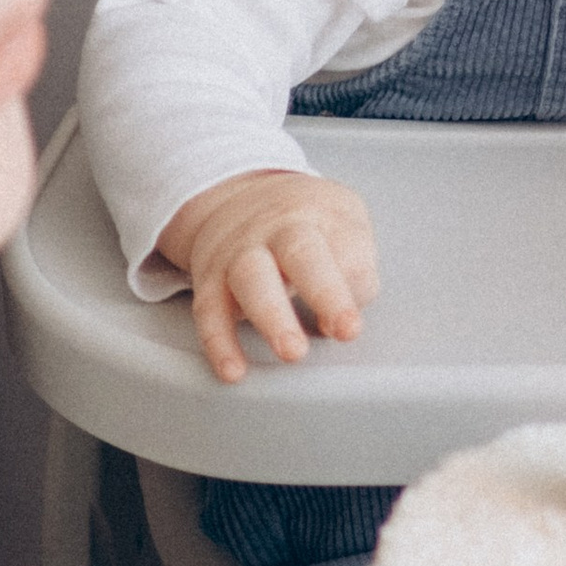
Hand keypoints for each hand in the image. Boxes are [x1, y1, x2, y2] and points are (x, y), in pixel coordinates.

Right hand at [158, 168, 379, 383]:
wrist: (237, 194)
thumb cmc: (304, 220)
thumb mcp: (342, 222)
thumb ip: (354, 267)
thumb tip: (340, 324)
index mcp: (318, 213)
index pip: (347, 242)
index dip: (357, 280)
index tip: (357, 321)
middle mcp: (277, 227)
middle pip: (301, 252)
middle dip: (324, 292)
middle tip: (342, 330)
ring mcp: (240, 251)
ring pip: (251, 279)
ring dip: (273, 317)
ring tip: (292, 351)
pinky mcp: (209, 278)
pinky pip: (209, 311)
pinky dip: (219, 343)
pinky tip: (233, 370)